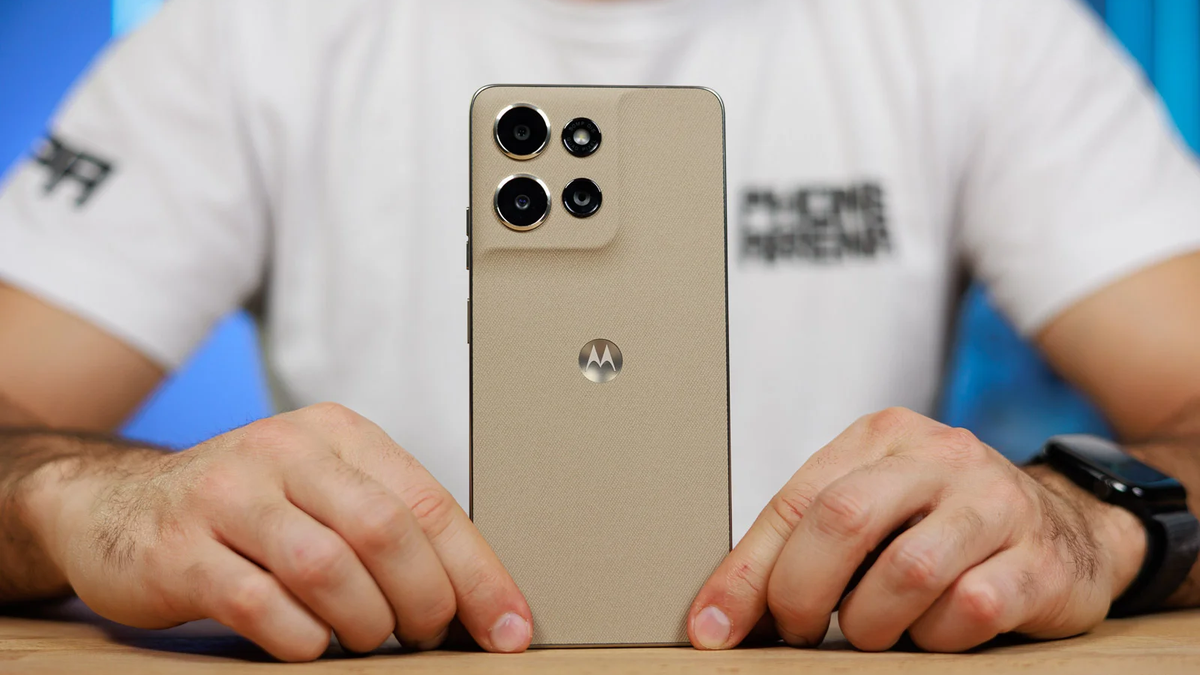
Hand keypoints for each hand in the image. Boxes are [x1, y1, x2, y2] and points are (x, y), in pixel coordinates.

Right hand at [29, 403, 531, 660]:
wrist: (117, 504)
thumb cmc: (245, 509)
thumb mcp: (321, 490)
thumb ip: (388, 524)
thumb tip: (477, 598)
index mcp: (335, 435)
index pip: (428, 502)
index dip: (478, 573)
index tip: (508, 628)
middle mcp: (283, 452)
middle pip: (385, 530)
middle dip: (426, 599)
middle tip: (427, 635)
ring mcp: (226, 497)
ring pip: (327, 566)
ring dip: (366, 620)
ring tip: (370, 639)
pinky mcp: (179, 550)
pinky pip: (259, 603)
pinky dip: (300, 637)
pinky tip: (310, 643)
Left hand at [688, 408, 1147, 651]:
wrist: (1069, 526)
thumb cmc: (942, 524)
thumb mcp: (873, 512)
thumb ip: (803, 546)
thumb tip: (720, 616)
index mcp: (881, 438)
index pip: (794, 502)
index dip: (745, 572)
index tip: (712, 629)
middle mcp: (939, 457)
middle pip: (842, 520)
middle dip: (802, 593)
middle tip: (798, 633)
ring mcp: (995, 505)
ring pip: (906, 571)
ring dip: (872, 623)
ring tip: (874, 630)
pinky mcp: (1040, 560)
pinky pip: (969, 608)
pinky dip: (937, 636)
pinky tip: (936, 630)